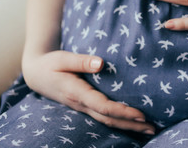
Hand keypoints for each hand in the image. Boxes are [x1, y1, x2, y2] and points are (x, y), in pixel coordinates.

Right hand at [22, 51, 154, 133]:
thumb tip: (101, 63)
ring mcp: (82, 107)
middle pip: (109, 119)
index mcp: (76, 92)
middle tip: (152, 128)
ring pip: (107, 120)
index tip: (141, 114)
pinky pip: (103, 117)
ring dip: (127, 126)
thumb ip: (81, 61)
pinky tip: (131, 122)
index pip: (103, 106)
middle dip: (131, 124)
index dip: (122, 112)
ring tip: (148, 129)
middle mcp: (81, 104)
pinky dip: (118, 121)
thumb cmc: (50, 64)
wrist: (36, 74)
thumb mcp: (62, 58)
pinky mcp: (84, 105)